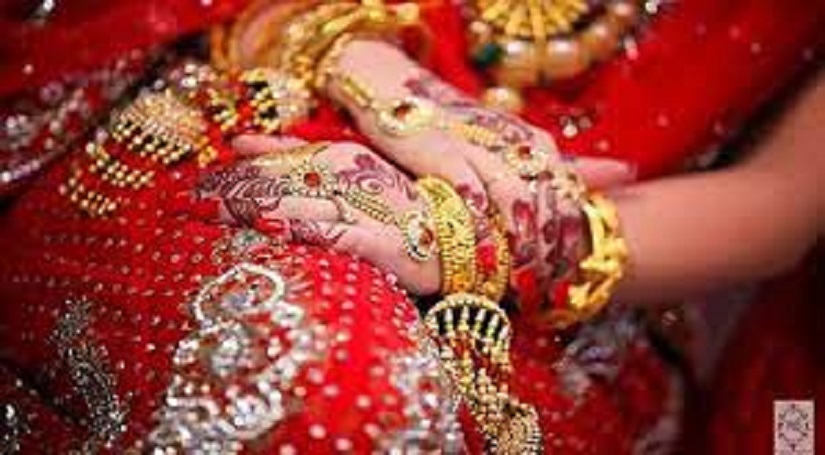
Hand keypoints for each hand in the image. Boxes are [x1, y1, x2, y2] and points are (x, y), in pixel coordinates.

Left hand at [194, 137, 440, 294]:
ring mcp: (362, 207)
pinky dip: (303, 227)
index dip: (227, 176)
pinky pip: (334, 231)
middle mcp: (344, 177)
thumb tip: (237, 141)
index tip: (188, 190)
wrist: (460, 240)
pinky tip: (271, 228)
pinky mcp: (378, 241)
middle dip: (224, 193)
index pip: (269, 163)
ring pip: (295, 203)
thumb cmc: (398, 207)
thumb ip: (292, 154)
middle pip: (273, 182)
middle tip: (180, 205)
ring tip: (206, 214)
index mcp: (334, 156)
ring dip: (247, 208)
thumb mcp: (345, 171)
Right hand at [320, 39, 634, 304]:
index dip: (569, 245)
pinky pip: (470, 199)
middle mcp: (516, 145)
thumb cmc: (465, 131)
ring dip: (520, 249)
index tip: (562, 279)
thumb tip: (631, 173)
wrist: (401, 99)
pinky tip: (480, 257)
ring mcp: (480, 149)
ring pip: (516, 205)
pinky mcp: (442, 156)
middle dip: (547, 255)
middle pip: (549, 209)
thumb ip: (572, 164)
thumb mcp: (520, 147)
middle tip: (539, 289)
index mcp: (539, 146)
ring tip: (515, 281)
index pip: (570, 203)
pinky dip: (479, 232)